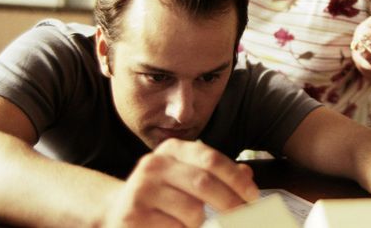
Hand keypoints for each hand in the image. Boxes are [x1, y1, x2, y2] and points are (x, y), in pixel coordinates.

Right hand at [103, 139, 258, 227]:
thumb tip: (247, 175)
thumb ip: (218, 174)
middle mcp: (154, 164)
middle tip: (243, 216)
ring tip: (193, 222)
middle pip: (204, 183)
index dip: (236, 179)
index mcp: (172, 150)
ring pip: (192, 211)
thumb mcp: (189, 177)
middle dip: (230, 203)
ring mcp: (141, 190)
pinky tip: (175, 226)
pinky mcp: (133, 216)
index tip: (252, 196)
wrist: (118, 212)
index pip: (211, 159)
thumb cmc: (164, 196)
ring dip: (202, 223)